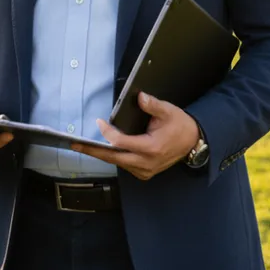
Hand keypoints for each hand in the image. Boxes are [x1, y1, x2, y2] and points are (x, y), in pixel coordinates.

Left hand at [71, 92, 199, 180]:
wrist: (193, 142)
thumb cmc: (179, 125)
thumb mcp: (168, 111)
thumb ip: (152, 105)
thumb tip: (139, 97)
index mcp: (151, 148)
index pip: (122, 142)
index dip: (108, 133)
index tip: (99, 122)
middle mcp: (146, 163)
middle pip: (114, 157)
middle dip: (94, 150)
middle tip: (75, 144)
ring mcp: (145, 170)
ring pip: (118, 163)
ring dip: (102, 154)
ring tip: (84, 146)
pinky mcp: (145, 172)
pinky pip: (125, 165)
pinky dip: (113, 157)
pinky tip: (102, 150)